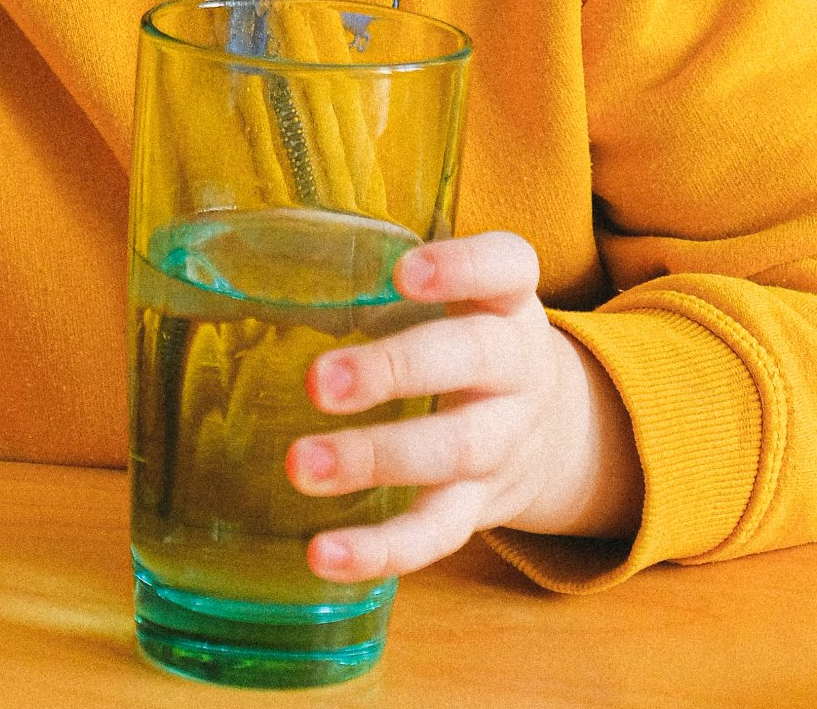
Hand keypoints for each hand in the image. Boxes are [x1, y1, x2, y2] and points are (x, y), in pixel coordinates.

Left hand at [286, 230, 642, 583]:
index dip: (461, 267)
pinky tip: (324, 554)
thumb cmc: (468, 338)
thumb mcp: (457, 296)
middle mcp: (517, 367)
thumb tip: (263, 261)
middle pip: (471, 360)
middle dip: (395, 369)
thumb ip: (384, 276)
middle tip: (319, 381)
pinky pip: (437, 533)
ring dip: (374, 459)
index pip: (507, 267)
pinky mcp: (480, 506)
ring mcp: (504, 441)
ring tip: (302, 465)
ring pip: (452, 451)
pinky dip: (382, 550)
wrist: (553, 430)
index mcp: (507, 300)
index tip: (403, 272)